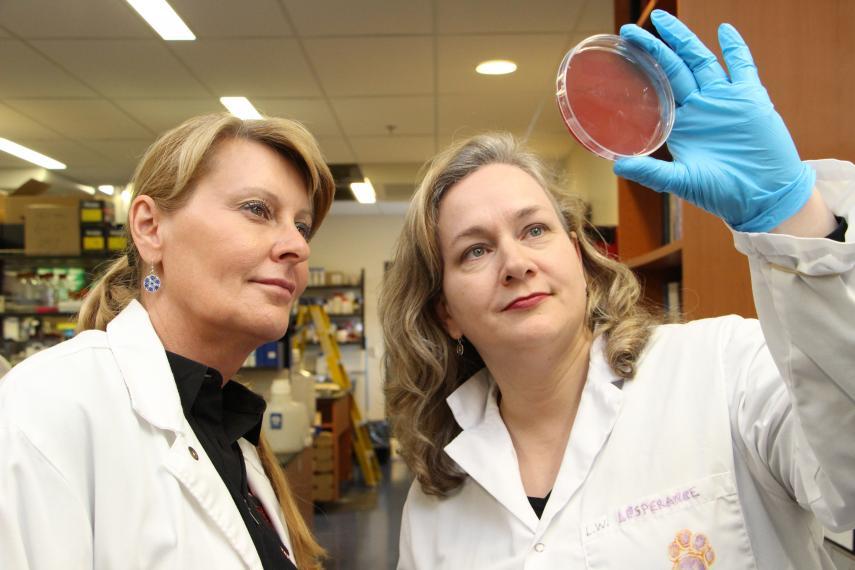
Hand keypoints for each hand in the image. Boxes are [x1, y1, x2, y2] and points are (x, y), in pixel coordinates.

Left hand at [613, 10, 814, 232]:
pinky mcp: (751, 99)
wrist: (763, 197)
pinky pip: (743, 67)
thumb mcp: (683, 181)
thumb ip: (652, 173)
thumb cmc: (723, 193)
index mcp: (681, 124)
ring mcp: (725, 100)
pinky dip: (735, 48)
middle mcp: (700, 107)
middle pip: (675, 68)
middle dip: (655, 47)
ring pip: (702, 61)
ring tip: (664, 20)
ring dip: (684, 40)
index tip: (623, 55)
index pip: (658, 88)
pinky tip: (725, 31)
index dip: (642, 71)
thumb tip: (618, 167)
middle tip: (633, 29)